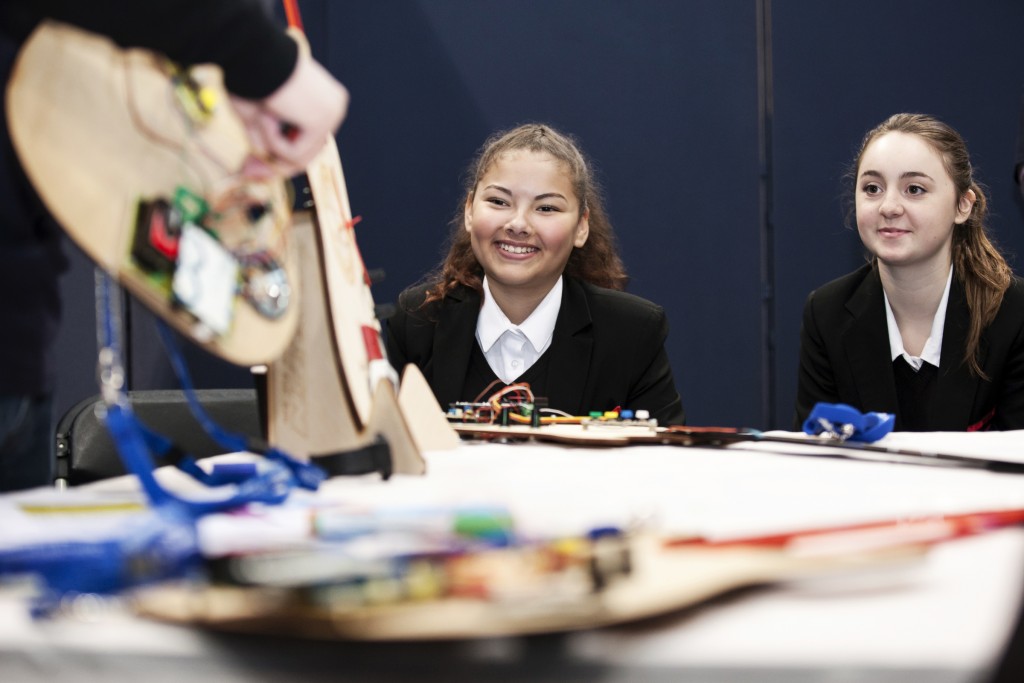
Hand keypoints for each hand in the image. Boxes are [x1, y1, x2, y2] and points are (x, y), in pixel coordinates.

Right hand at [231, 53, 348, 178]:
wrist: (250, 53)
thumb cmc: (248, 77)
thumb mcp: (255, 119)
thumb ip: (260, 145)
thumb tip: (251, 173)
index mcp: (323, 100)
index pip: (308, 143)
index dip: (280, 159)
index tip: (252, 168)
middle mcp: (334, 107)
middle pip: (307, 154)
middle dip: (274, 165)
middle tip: (247, 170)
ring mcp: (332, 114)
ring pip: (300, 157)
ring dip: (270, 142)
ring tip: (261, 115)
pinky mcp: (322, 121)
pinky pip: (295, 154)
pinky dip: (273, 140)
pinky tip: (268, 114)